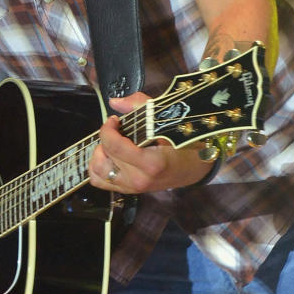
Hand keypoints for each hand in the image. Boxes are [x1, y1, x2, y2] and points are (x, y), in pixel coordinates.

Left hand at [88, 92, 210, 193]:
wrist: (196, 168)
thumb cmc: (185, 144)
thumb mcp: (167, 120)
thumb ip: (139, 106)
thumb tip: (114, 102)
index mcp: (151, 163)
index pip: (114, 146)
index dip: (108, 129)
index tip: (114, 120)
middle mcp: (138, 179)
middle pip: (103, 157)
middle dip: (106, 139)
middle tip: (118, 130)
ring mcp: (132, 188)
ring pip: (97, 172)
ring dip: (100, 154)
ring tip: (113, 145)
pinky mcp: (128, 191)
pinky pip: (100, 181)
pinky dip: (99, 168)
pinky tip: (110, 157)